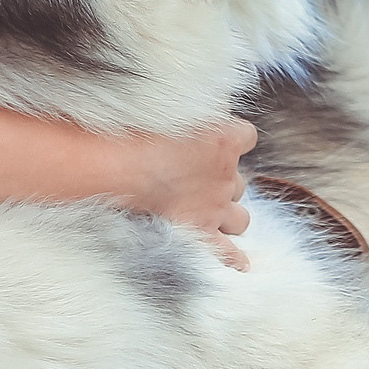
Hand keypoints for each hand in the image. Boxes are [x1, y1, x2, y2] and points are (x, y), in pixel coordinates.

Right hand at [109, 119, 257, 269]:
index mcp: (223, 140)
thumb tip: (211, 107)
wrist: (121, 168)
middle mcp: (225, 175)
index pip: (246, 136)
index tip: (217, 138)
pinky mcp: (200, 233)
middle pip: (238, 181)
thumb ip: (199, 107)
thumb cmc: (138, 130)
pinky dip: (234, 258)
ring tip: (213, 215)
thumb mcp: (174, 105)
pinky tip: (240, 263)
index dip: (233, 138)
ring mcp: (215, 208)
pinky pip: (228, 253)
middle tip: (199, 181)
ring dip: (228, 215)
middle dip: (222, 182)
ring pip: (240, 217)